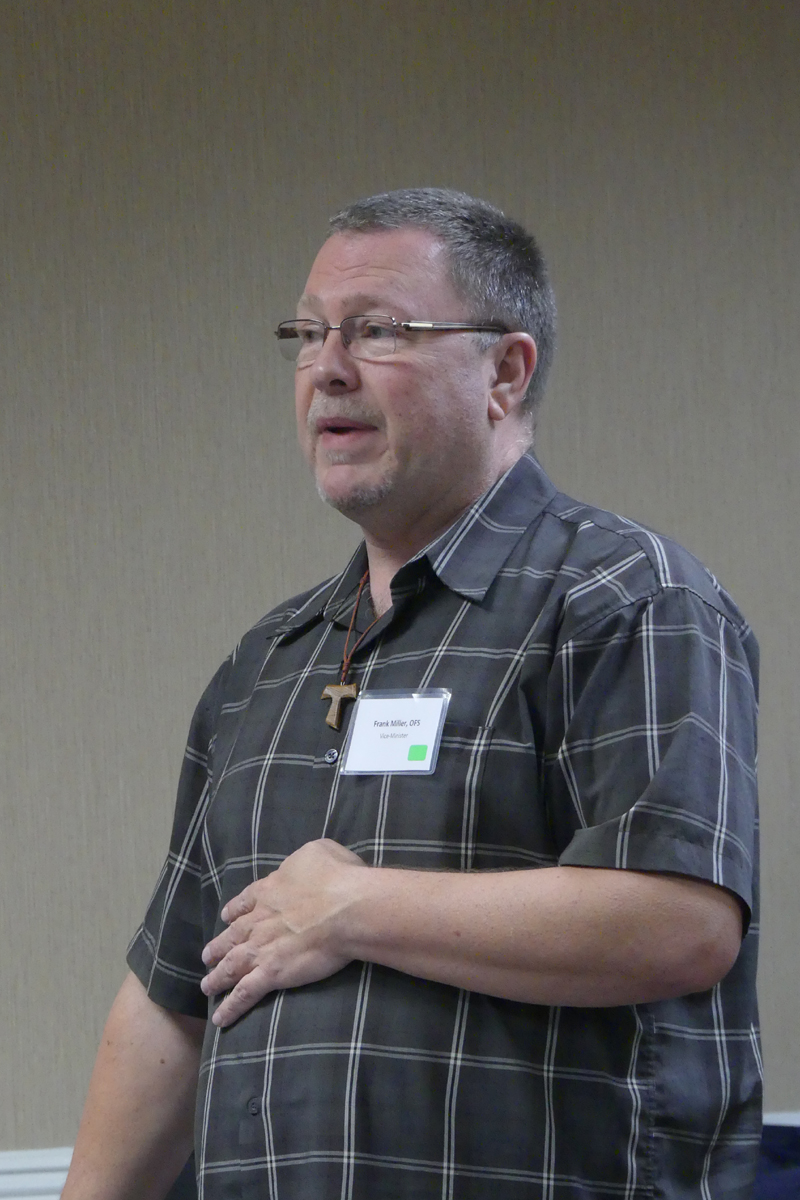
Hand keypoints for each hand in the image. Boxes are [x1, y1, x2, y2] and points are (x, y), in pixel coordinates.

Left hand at [201, 838, 365, 1026]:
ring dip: (217, 978)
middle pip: (231, 936)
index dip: (234, 913)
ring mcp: (261, 949)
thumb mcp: (319, 851)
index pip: (244, 903)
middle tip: (207, 957)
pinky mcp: (271, 973)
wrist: (345, 908)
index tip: (227, 918)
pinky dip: (230, 1007)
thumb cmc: (337, 877)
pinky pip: (244, 994)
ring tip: (207, 986)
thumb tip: (304, 865)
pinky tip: (221, 1018)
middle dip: (218, 948)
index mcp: (268, 891)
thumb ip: (303, 858)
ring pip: (230, 966)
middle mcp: (258, 920)